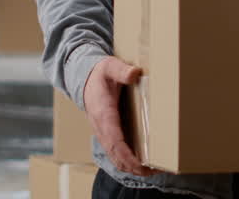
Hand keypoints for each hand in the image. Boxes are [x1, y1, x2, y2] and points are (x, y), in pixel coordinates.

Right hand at [83, 56, 153, 175]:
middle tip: (154, 172)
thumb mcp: (110, 66)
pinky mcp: (107, 133)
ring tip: (152, 171)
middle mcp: (102, 127)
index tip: (140, 164)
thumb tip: (135, 73)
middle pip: (116, 154)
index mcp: (104, 113)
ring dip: (131, 166)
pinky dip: (127, 160)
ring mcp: (103, 132)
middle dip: (133, 166)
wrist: (84, 79)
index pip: (115, 139)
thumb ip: (122, 70)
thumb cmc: (100, 73)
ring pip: (115, 156)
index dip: (127, 155)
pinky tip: (141, 162)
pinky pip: (115, 151)